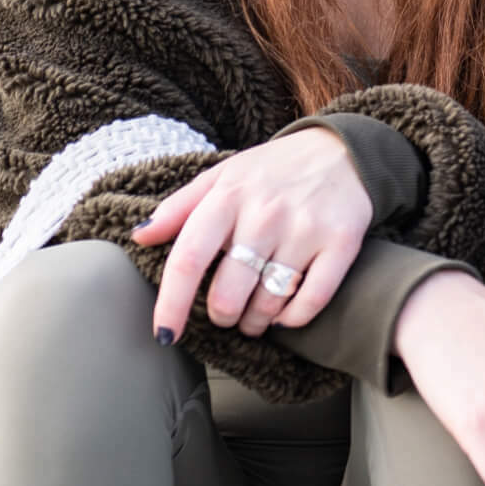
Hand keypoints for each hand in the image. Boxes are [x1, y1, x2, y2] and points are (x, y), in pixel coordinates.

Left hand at [134, 127, 368, 340]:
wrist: (344, 151)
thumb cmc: (274, 170)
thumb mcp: (224, 176)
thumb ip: (179, 207)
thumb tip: (139, 236)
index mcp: (228, 196)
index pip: (189, 259)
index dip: (172, 303)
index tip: (164, 334)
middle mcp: (266, 213)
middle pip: (229, 292)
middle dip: (222, 316)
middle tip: (226, 314)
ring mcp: (305, 229)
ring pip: (268, 302)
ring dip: (255, 321)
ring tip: (254, 317)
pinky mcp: (341, 242)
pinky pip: (311, 300)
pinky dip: (293, 318)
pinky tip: (285, 314)